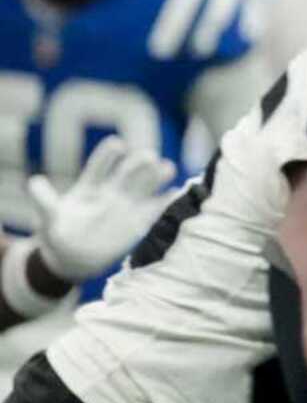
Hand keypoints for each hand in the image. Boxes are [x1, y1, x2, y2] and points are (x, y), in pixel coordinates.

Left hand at [27, 136, 176, 280]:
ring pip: (144, 188)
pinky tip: (177, 193)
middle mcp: (111, 193)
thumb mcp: (47, 217)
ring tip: (168, 168)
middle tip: (149, 156)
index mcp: (89, 188)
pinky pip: (154, 211)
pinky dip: (166, 202)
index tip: (118, 144)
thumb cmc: (57, 233)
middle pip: (127, 174)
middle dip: (138, 165)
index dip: (108, 155)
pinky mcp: (137, 224)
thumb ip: (44, 200)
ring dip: (156, 178)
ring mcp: (126, 207)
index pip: (100, 167)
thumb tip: (33, 182)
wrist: (70, 258)